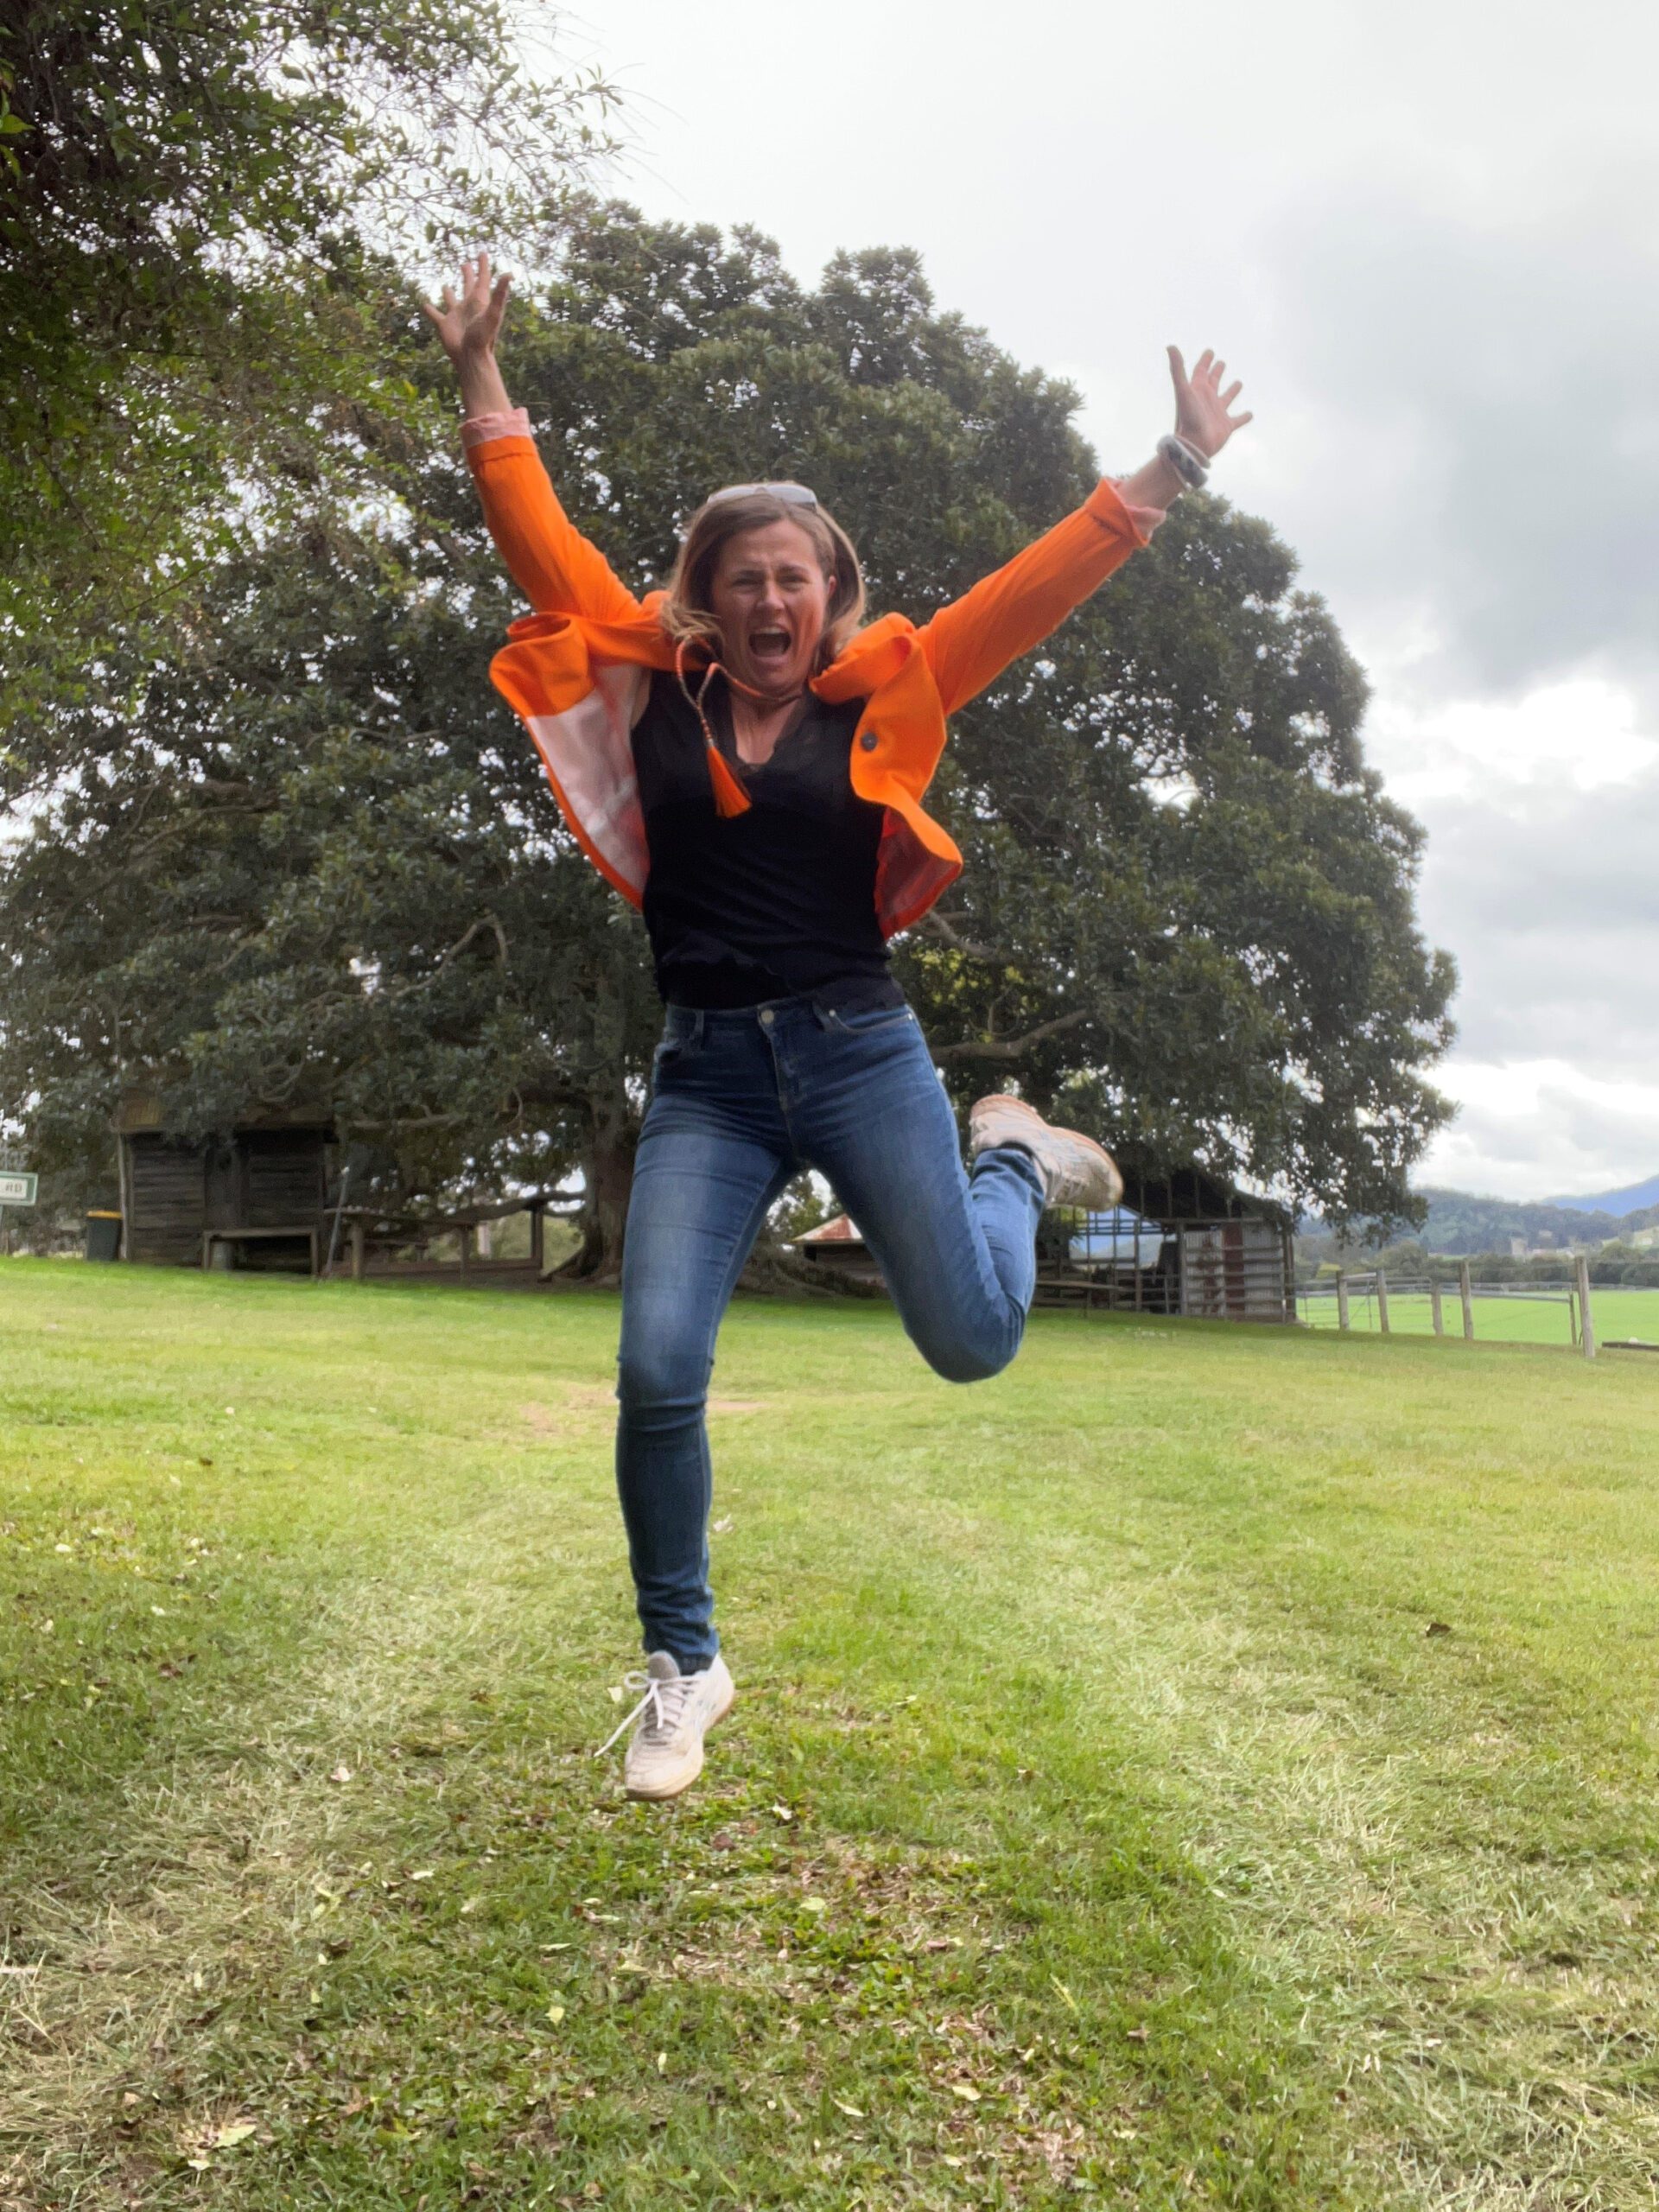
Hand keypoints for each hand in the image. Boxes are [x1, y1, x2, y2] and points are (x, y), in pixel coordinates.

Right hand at [421, 251, 511, 365]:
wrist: (471, 358)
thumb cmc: (483, 337)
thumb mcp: (493, 313)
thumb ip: (500, 294)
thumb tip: (509, 274)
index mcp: (480, 301)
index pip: (483, 279)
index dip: (483, 266)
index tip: (482, 253)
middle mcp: (468, 307)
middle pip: (468, 286)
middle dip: (467, 274)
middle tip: (465, 264)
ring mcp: (456, 316)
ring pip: (451, 300)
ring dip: (448, 293)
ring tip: (445, 286)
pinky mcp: (445, 325)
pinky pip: (435, 314)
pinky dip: (429, 310)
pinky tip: (424, 304)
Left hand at [1166, 346, 1251, 459]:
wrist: (1193, 445)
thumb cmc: (1187, 418)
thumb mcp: (1183, 390)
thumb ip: (1177, 368)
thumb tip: (1170, 346)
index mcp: (1197, 390)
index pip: (1201, 371)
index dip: (1205, 361)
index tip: (1209, 351)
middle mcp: (1207, 400)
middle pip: (1213, 382)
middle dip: (1217, 371)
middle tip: (1221, 362)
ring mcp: (1217, 413)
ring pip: (1226, 398)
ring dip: (1232, 391)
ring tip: (1239, 383)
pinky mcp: (1227, 426)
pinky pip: (1238, 420)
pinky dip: (1245, 417)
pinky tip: (1250, 414)